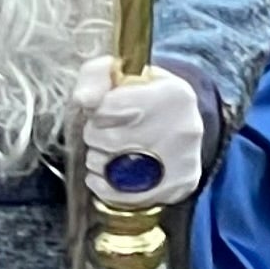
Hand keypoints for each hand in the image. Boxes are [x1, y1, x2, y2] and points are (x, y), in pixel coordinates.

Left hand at [73, 57, 207, 212]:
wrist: (178, 122)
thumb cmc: (143, 96)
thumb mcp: (121, 74)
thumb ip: (96, 76)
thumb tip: (85, 100)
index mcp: (173, 93)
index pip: (109, 107)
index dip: (98, 111)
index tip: (106, 110)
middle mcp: (185, 127)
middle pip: (108, 139)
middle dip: (97, 135)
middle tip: (108, 130)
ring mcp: (183, 161)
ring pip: (112, 169)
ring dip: (99, 161)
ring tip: (112, 150)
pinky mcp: (178, 187)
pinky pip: (121, 194)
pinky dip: (105, 184)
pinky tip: (109, 172)